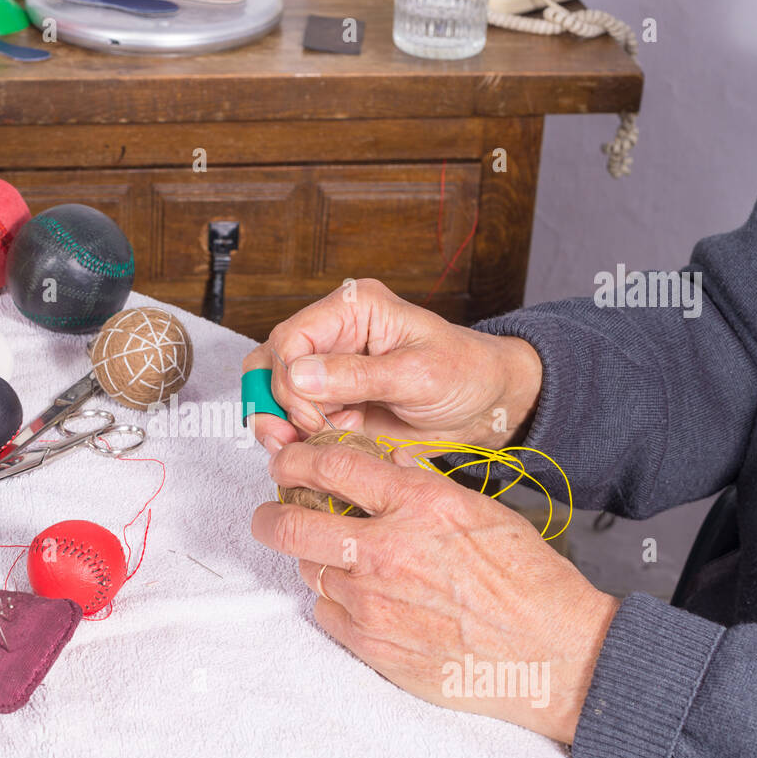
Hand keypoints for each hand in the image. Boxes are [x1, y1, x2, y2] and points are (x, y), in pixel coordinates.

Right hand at [242, 279, 541, 453]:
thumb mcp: (418, 374)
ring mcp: (329, 372)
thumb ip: (358, 376)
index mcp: (353, 310)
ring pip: (274, 394)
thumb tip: (299, 375)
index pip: (290, 336)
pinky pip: (293, 420)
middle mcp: (333, 336)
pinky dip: (297, 438)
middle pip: (270, 363)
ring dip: (280, 424)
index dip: (289, 379)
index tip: (313, 414)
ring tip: (305, 444)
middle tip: (298, 434)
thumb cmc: (465, 373)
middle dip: (275, 403)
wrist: (486, 407)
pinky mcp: (331, 404)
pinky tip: (319, 447)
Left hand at [250, 440, 618, 742]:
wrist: (552, 655)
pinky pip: (326, 614)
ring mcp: (373, 602)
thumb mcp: (481, 510)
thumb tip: (386, 466)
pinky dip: (334, 602)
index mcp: (418, 505)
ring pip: (308, 570)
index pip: (331, 466)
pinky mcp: (371, 645)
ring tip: (338, 560)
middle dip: (269, 515)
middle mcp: (387, 550)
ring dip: (315, 561)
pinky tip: (361, 599)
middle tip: (270, 514)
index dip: (295, 460)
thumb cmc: (528, 583)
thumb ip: (424, 485)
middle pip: (291, 524)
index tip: (285, 464)